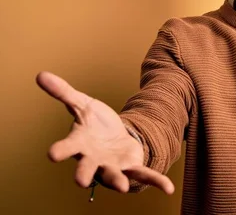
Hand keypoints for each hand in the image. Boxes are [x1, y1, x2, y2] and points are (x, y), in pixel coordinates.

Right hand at [37, 71, 174, 193]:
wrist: (114, 135)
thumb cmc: (93, 123)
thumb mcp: (82, 104)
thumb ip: (63, 92)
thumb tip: (40, 74)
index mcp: (80, 143)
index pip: (67, 147)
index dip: (60, 150)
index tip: (51, 154)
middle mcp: (93, 159)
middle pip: (86, 168)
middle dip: (83, 174)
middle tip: (80, 182)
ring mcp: (112, 166)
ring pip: (113, 176)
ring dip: (117, 182)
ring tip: (123, 188)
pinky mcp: (130, 167)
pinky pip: (143, 175)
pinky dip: (156, 181)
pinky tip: (169, 188)